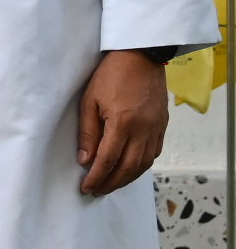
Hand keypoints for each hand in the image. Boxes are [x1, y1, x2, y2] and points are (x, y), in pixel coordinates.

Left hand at [79, 49, 168, 195]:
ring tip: (112, 184)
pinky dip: (142, 165)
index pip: (108, 160)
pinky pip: (154, 152)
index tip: (86, 188)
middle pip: (128, 167)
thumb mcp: (90, 101)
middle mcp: (143, 130)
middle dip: (112, 183)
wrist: (141, 56)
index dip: (97, 177)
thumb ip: (88, 132)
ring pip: (144, 163)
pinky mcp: (163, 124)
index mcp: (123, 124)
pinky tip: (131, 168)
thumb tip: (85, 160)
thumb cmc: (111, 75)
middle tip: (97, 191)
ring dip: (128, 178)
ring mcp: (156, 128)